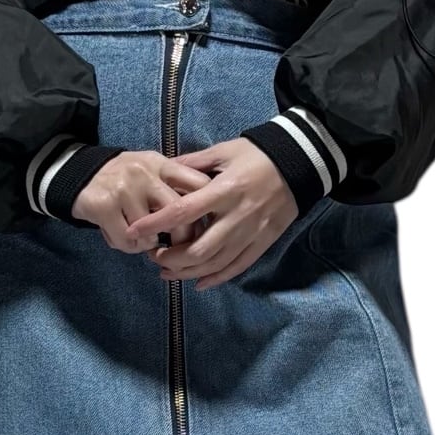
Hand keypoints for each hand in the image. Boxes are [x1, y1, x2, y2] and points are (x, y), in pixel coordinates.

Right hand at [69, 147, 216, 250]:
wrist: (78, 175)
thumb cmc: (124, 179)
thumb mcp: (152, 172)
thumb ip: (175, 187)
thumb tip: (205, 219)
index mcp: (162, 164)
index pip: (199, 184)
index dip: (206, 211)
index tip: (204, 228)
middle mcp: (145, 172)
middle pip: (179, 213)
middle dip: (181, 238)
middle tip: (176, 248)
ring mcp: (124, 188)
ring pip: (151, 233)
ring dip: (147, 245)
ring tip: (139, 239)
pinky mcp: (105, 205)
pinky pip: (128, 241)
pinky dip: (128, 247)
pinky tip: (123, 239)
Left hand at [122, 137, 297, 288]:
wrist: (300, 164)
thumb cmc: (258, 155)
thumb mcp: (224, 151)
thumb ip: (193, 163)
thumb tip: (164, 169)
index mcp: (224, 190)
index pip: (183, 212)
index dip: (156, 224)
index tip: (134, 231)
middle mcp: (237, 216)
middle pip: (198, 250)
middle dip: (170, 258)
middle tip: (153, 256)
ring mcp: (251, 233)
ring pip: (215, 263)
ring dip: (188, 272)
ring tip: (167, 272)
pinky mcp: (263, 242)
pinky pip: (237, 267)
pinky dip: (216, 278)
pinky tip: (198, 282)